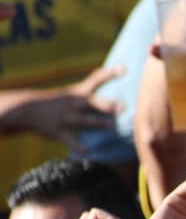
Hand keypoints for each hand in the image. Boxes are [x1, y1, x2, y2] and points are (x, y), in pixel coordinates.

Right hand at [5, 67, 123, 149]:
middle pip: (92, 102)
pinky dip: (78, 145)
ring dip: (97, 122)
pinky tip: (86, 150)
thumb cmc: (59, 103)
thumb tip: (116, 87)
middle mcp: (74, 104)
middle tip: (123, 107)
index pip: (96, 80)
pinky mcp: (59, 131)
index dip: (110, 73)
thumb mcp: (73, 93)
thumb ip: (92, 91)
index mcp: (79, 93)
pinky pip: (70, 140)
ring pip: (84, 120)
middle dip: (107, 105)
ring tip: (111, 126)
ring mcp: (67, 117)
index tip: (125, 68)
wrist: (27, 109)